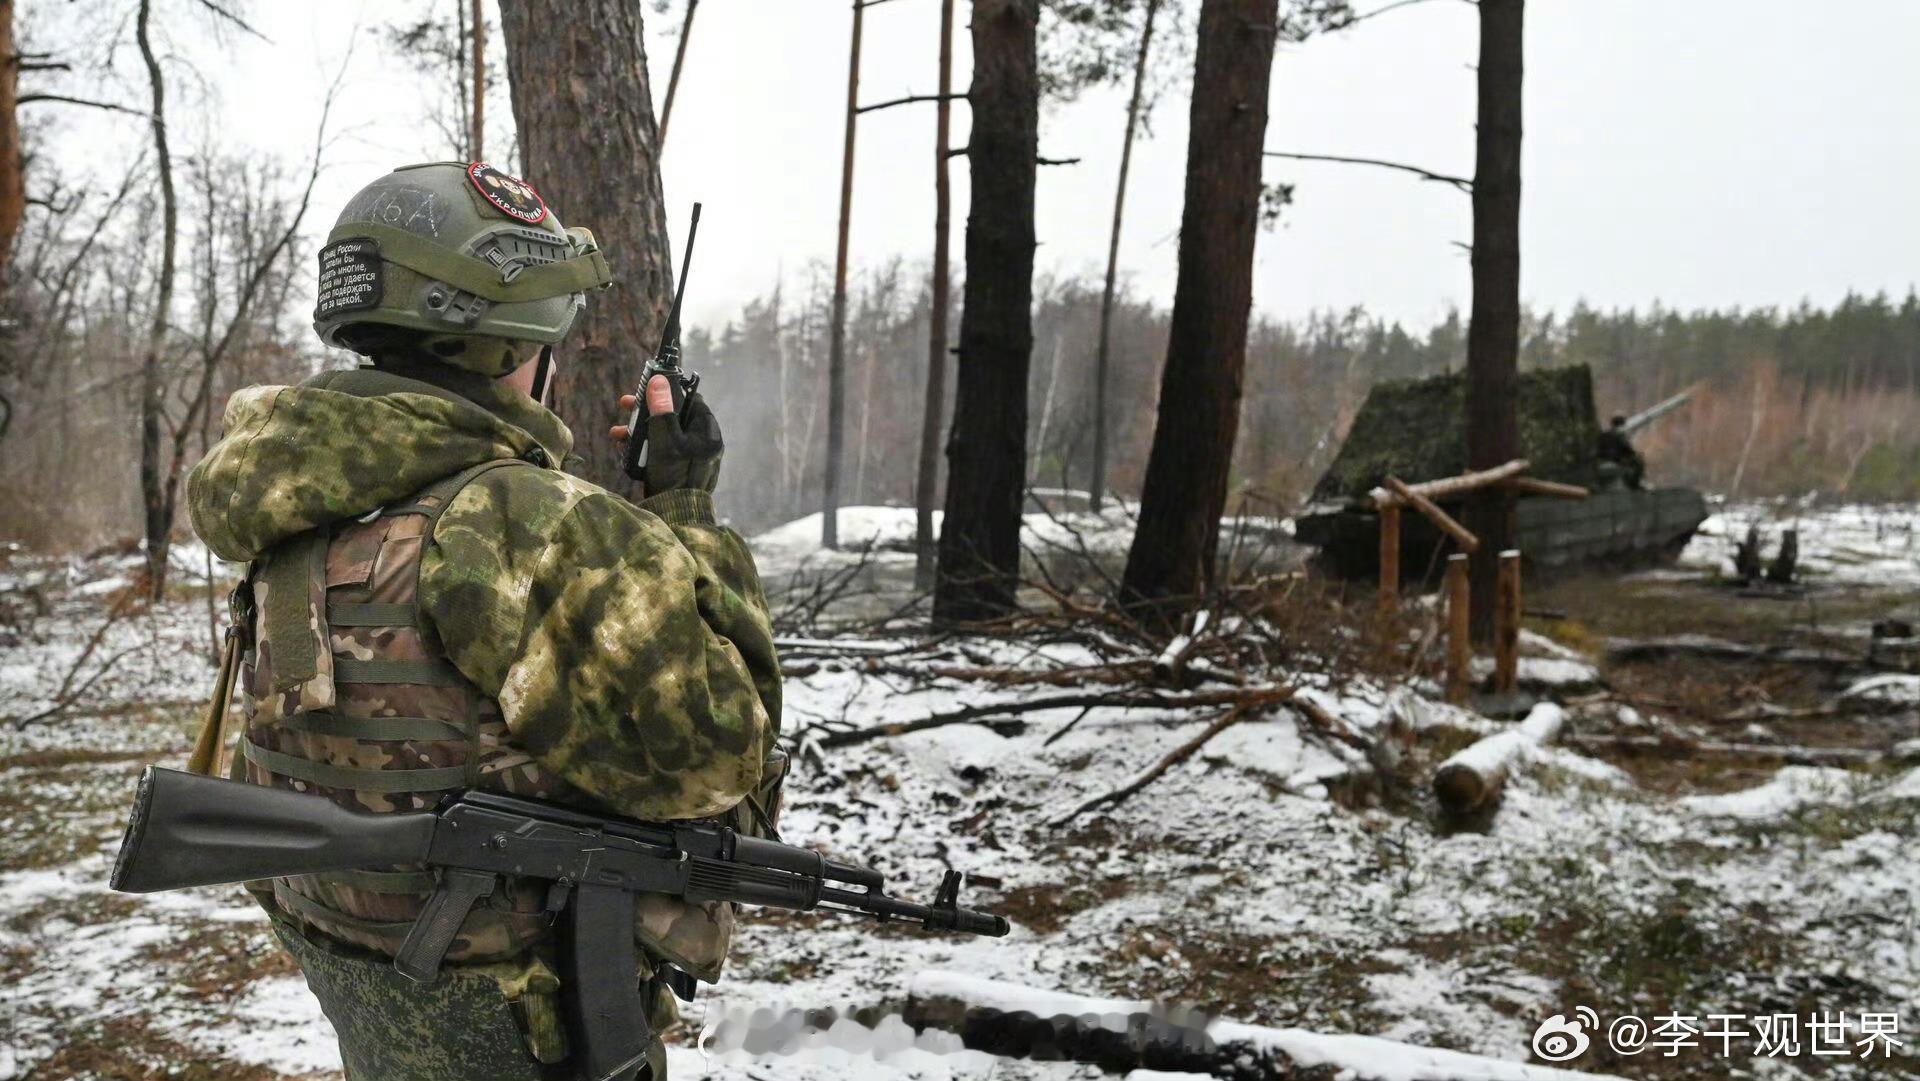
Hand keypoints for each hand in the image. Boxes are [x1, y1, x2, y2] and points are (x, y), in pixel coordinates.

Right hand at [610, 376, 722, 495]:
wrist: (675, 517)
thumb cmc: (673, 476)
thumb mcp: (664, 439)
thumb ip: (662, 410)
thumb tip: (659, 381)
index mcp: (708, 433)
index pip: (693, 401)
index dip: (671, 393)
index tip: (650, 389)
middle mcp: (705, 445)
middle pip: (676, 418)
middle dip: (648, 412)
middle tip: (626, 405)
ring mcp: (695, 460)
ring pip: (667, 436)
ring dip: (641, 431)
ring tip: (618, 432)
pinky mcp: (683, 473)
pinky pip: (665, 454)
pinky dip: (647, 450)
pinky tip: (626, 451)